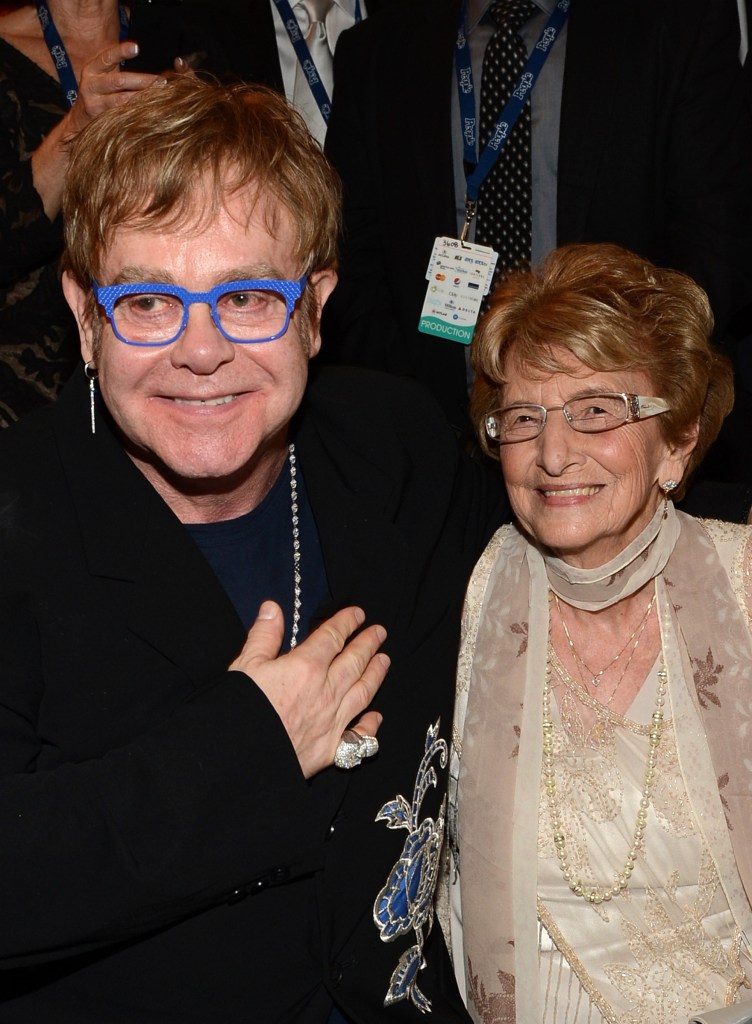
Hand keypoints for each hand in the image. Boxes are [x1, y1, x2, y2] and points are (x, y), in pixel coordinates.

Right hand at [64, 41, 159, 135]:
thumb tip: (143, 60)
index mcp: (92, 70)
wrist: (80, 119)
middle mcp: (91, 85)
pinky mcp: (100, 120)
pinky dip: (137, 114)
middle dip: (142, 81)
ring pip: (121, 101)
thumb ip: (117, 67)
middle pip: (118, 81)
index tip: (136, 48)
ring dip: (142, 99)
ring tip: (160, 97)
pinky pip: (121, 116)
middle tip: (162, 81)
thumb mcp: (102, 76)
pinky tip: (150, 113)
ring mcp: (94, 103)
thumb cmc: (98, 93)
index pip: (107, 57)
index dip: (121, 52)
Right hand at [230, 602, 388, 778]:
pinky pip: (360, 735)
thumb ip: (264, 635)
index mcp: (306, 666)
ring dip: (376, 674)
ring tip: (385, 660)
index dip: (346, 623)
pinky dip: (371, 724)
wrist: (241, 757)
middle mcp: (326, 691)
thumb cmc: (241, 709)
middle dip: (368, 643)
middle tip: (380, 632)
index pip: (333, 637)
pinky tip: (377, 716)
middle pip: (354, 661)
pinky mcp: (332, 748)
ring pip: (363, 692)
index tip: (357, 614)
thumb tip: (273, 608)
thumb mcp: (246, 665)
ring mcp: (333, 720)